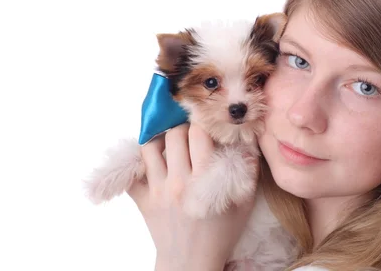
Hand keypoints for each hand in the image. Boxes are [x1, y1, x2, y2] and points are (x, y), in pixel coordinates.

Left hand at [127, 123, 258, 270]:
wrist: (191, 262)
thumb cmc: (221, 232)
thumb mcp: (244, 202)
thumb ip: (248, 168)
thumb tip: (248, 137)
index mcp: (204, 181)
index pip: (198, 133)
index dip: (204, 123)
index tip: (208, 124)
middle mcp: (178, 182)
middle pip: (173, 134)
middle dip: (184, 128)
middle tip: (191, 134)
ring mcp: (157, 191)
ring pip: (149, 147)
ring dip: (161, 140)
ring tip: (171, 144)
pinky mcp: (142, 200)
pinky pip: (132, 172)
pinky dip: (140, 163)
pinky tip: (154, 163)